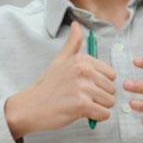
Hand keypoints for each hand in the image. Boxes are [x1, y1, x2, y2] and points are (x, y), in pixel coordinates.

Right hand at [4, 22, 116, 139]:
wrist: (30, 107)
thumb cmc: (47, 86)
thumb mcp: (59, 60)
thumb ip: (72, 44)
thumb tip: (76, 24)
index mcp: (82, 59)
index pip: (111, 74)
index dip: (100, 84)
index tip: (83, 86)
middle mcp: (84, 70)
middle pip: (111, 89)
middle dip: (100, 97)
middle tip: (79, 97)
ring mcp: (83, 87)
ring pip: (109, 102)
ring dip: (98, 108)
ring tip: (79, 105)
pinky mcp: (82, 104)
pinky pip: (104, 114)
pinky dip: (96, 117)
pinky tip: (81, 113)